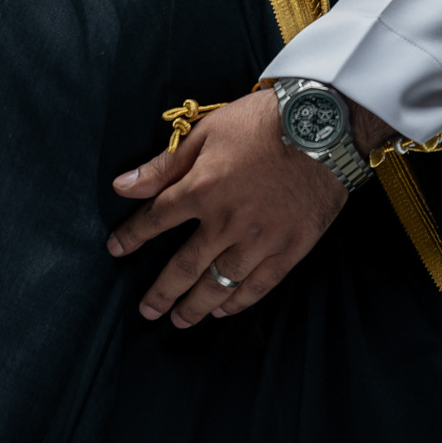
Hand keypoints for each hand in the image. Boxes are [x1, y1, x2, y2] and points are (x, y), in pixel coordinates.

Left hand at [107, 87, 346, 326]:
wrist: (325, 126)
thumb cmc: (263, 121)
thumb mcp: (207, 131)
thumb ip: (164, 164)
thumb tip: (123, 186)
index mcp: (202, 189)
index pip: (156, 220)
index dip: (133, 236)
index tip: (116, 249)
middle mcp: (227, 221)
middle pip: (184, 266)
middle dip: (161, 291)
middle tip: (147, 310)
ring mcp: (260, 239)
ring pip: (220, 283)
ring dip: (195, 306)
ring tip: (180, 321)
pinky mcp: (291, 247)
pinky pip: (259, 285)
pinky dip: (238, 301)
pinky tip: (223, 310)